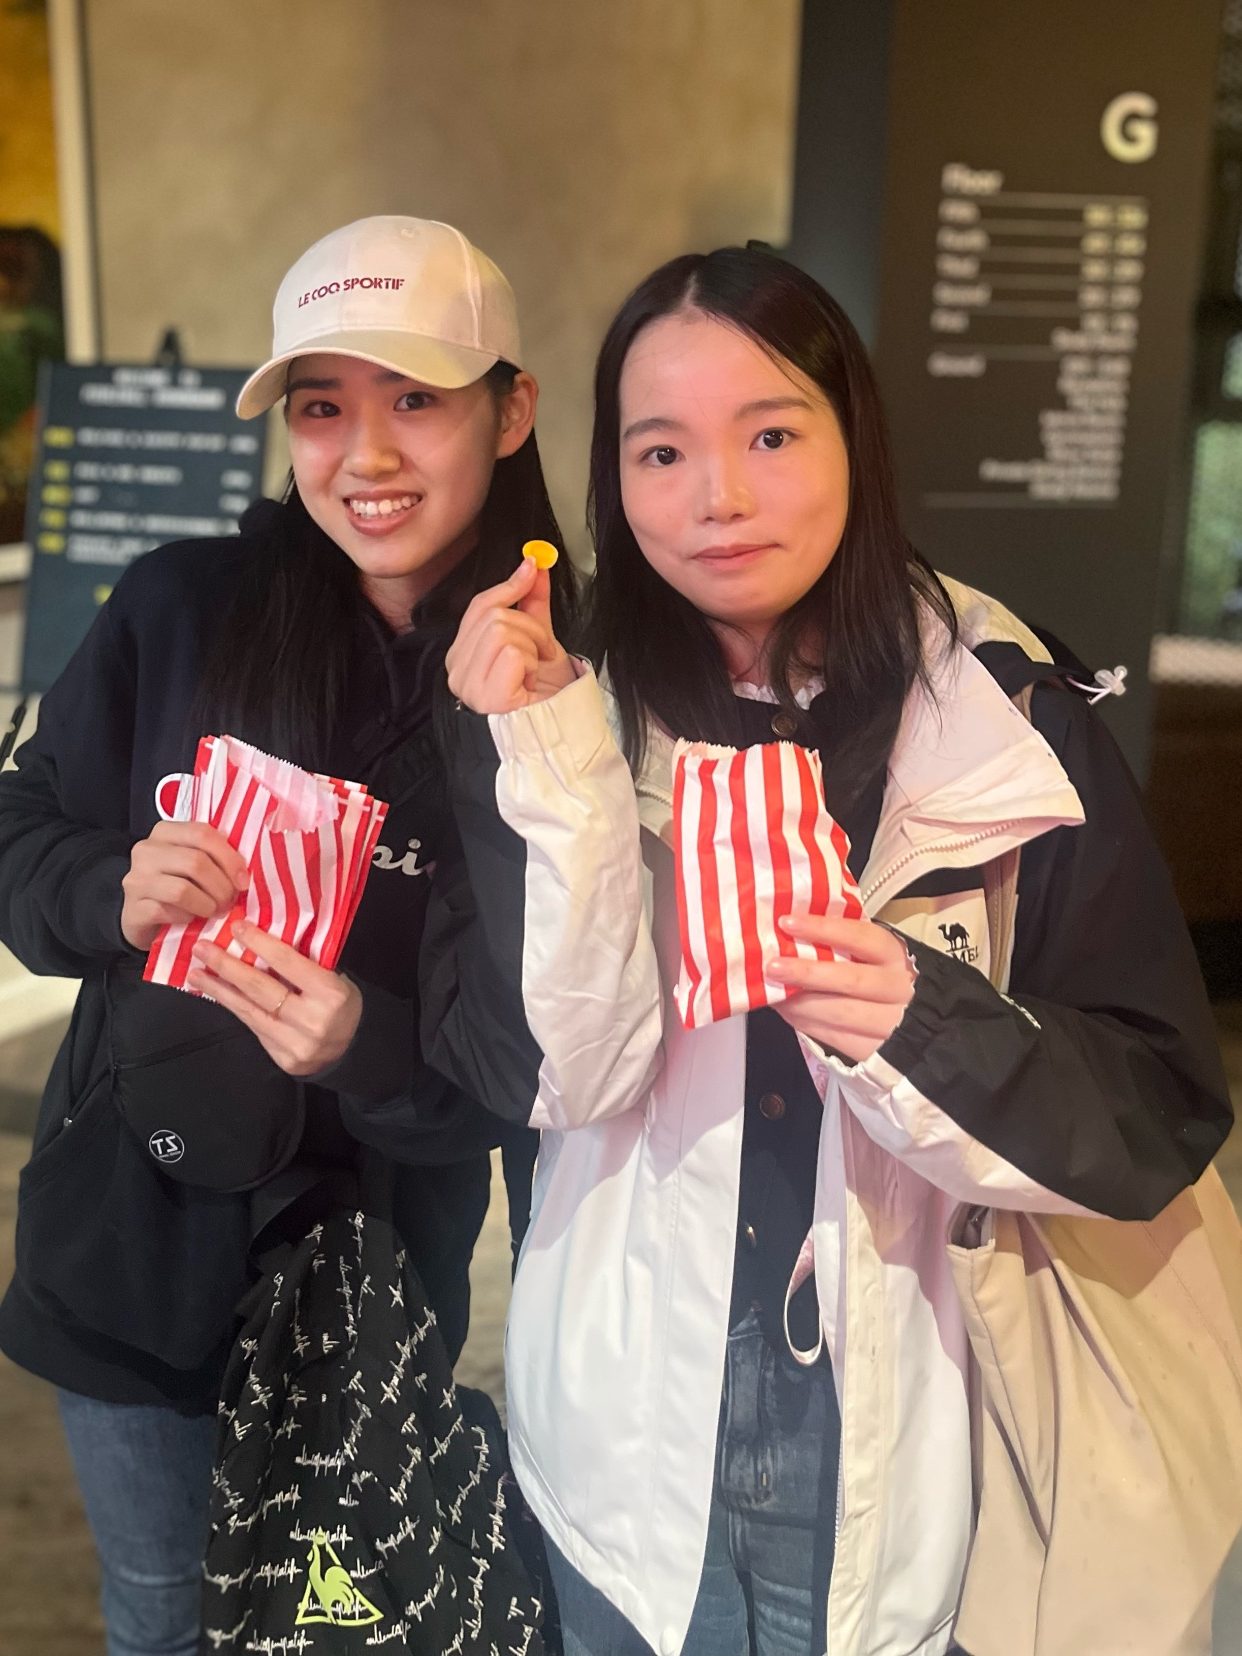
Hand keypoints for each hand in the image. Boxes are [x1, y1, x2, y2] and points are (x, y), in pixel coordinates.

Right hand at [121, 821, 247, 950]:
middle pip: (196, 862)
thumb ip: (214, 857)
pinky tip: (191, 919)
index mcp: (165, 832)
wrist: (142, 917)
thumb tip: (244, 869)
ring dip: (207, 904)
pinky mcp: (134, 909)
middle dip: (222, 886)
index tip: (243, 880)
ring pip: (183, 889)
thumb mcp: (195, 865)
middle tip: (230, 901)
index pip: (202, 833)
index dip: (229, 858)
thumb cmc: (176, 886)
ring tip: (214, 911)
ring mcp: (136, 880)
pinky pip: (169, 912)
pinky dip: (188, 918)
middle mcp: (146, 851)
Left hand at [187, 919, 362, 1076]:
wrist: (354, 1047)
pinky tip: (217, 994)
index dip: (259, 943)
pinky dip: (234, 1007)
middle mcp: (312, 1020)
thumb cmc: (341, 1003)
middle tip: (202, 948)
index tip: (236, 927)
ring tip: (195, 973)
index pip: (287, 963)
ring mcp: (296, 1044)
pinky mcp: (283, 1059)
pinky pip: (253, 1027)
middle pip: (261, 988)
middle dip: (227, 966)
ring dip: (219, 989)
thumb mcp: (333, 977)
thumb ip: (303, 964)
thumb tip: (259, 939)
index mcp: (330, 993)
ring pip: (249, 1011)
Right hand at [446, 554, 575, 713]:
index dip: (507, 585)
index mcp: (461, 657)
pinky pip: (511, 652)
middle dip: (530, 627)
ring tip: (535, 670)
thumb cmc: (545, 694)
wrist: (560, 730)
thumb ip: (532, 603)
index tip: (532, 567)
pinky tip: (531, 683)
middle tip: (542, 652)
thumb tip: (533, 567)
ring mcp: (467, 685)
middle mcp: (455, 672)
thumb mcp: (538, 640)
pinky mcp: (486, 695)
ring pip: (501, 630)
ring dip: (532, 646)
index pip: (478, 607)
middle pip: (492, 615)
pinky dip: (531, 663)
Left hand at [766, 915, 915, 1063]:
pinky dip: (805, 1022)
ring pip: (841, 1012)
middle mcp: (896, 988)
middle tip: (773, 965)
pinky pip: (835, 1037)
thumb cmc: (882, 978)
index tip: (789, 922)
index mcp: (894, 955)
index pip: (861, 937)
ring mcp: (888, 1022)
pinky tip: (786, 1010)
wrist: (917, 1025)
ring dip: (800, 1002)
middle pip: (851, 979)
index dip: (824, 929)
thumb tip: (792, 931)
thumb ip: (842, 944)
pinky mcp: (874, 1049)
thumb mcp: (872, 955)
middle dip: (807, 972)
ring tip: (773, 992)